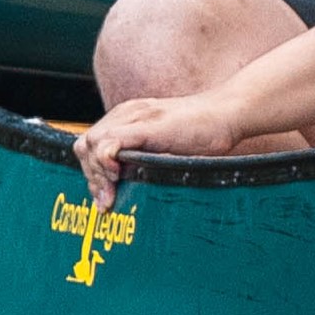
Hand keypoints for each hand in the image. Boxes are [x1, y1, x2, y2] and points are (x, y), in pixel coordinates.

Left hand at [74, 94, 241, 207]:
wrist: (228, 113)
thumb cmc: (203, 132)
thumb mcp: (165, 145)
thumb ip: (144, 157)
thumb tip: (128, 186)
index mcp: (129, 118)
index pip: (91, 145)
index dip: (91, 173)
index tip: (106, 197)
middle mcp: (127, 114)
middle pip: (85, 145)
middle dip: (91, 177)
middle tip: (106, 201)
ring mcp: (136, 117)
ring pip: (93, 143)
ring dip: (97, 173)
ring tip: (114, 192)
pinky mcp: (148, 125)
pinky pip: (111, 140)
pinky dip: (107, 160)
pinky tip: (119, 175)